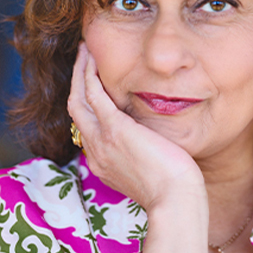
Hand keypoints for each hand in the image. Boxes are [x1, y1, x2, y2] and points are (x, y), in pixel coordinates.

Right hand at [67, 42, 205, 211]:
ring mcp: (101, 142)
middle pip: (76, 111)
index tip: (95, 86)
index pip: (88, 129)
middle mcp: (95, 153)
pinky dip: (89, 74)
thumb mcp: (152, 172)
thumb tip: (154, 143)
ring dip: (79, 72)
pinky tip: (93, 58)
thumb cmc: (175, 191)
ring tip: (84, 51)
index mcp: (104, 164)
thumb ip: (145, 156)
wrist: (175, 201)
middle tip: (83, 59)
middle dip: (77, 82)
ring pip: (78, 99)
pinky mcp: (114, 130)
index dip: (88, 104)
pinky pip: (93, 94)